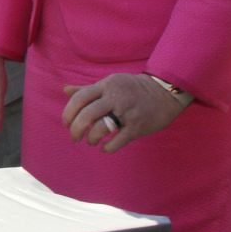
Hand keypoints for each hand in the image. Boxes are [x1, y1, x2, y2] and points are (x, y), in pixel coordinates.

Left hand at [61, 73, 187, 153]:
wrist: (164, 92)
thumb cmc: (132, 88)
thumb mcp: (110, 83)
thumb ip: (87, 89)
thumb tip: (65, 90)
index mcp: (106, 86)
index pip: (80, 98)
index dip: (69, 112)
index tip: (65, 123)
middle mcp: (115, 98)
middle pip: (88, 114)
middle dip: (76, 128)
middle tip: (74, 137)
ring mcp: (127, 112)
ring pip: (102, 128)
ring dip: (92, 138)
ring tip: (91, 141)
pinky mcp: (138, 126)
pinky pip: (119, 140)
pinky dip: (109, 147)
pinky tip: (105, 148)